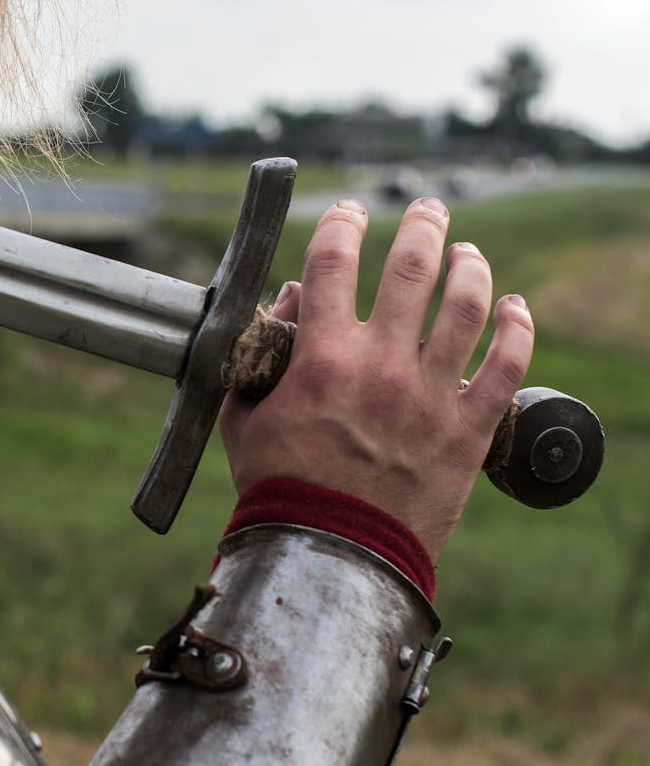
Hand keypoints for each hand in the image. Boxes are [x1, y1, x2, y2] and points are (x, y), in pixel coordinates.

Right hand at [219, 197, 534, 559]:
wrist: (331, 555)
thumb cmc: (280, 488)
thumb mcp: (246, 417)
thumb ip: (260, 356)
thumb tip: (289, 304)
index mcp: (323, 358)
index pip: (333, 262)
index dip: (341, 224)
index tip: (348, 213)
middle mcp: (383, 365)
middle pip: (413, 268)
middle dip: (423, 226)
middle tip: (428, 210)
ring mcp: (432, 396)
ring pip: (467, 306)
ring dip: (471, 267)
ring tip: (468, 253)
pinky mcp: (469, 430)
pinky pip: (509, 366)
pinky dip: (518, 328)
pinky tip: (516, 307)